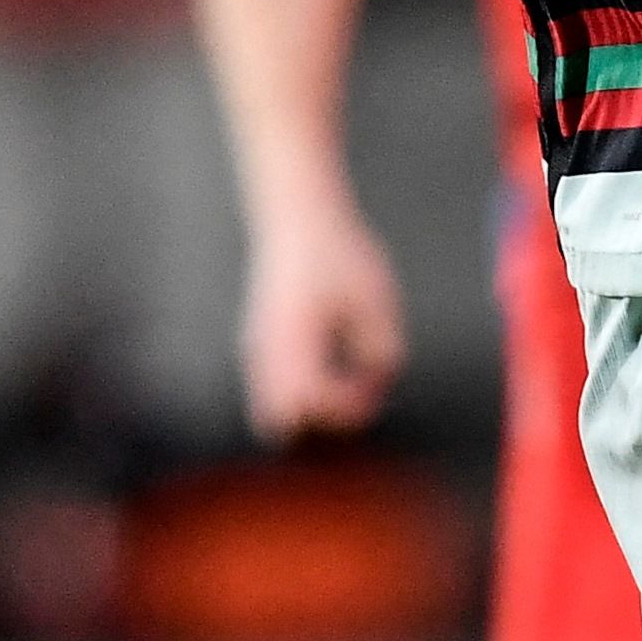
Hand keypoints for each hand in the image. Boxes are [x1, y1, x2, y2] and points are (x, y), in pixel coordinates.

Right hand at [239, 192, 404, 441]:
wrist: (297, 218)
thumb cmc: (339, 253)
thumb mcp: (376, 296)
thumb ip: (383, 348)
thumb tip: (379, 387)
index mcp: (293, 334)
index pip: (311, 398)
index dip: (348, 404)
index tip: (376, 382)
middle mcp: (266, 349)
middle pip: (279, 421)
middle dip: (322, 418)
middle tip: (357, 389)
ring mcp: (258, 351)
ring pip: (272, 411)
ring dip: (313, 408)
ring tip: (348, 376)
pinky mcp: (261, 349)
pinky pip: (275, 393)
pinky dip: (304, 394)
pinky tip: (334, 363)